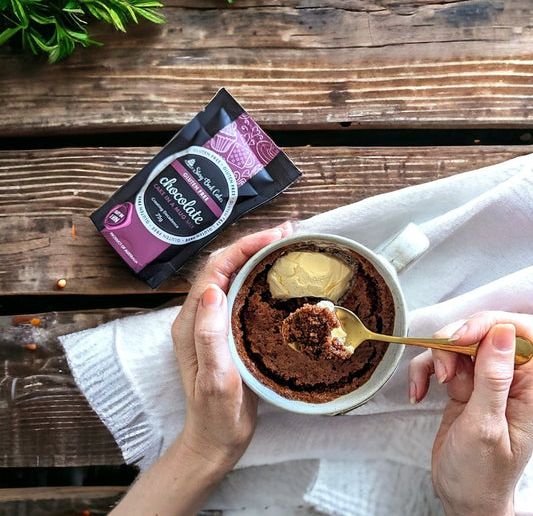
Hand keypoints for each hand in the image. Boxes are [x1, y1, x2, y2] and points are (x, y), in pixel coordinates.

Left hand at [111, 222, 292, 515]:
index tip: (275, 236)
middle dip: (252, 244)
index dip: (243, 247)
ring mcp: (213, 322)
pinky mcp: (227, 330)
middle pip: (224, 267)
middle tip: (288, 234)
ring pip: (234, 277)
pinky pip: (242, 294)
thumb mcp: (215, 380)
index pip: (215, 270)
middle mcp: (200, 316)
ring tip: (287, 246)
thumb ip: (210, 336)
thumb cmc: (216, 415)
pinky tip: (280, 277)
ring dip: (257, 257)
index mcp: (192, 322)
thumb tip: (214, 290)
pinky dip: (260, 278)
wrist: (215, 440)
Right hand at [409, 311, 532, 515]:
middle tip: (444, 370)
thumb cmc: (482, 474)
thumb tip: (500, 331)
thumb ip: (493, 378)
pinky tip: (418, 393)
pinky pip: (438, 362)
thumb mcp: (485, 425)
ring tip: (434, 385)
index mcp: (528, 387)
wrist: (462, 498)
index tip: (461, 337)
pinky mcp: (461, 386)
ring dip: (436, 359)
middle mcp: (508, 379)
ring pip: (455, 344)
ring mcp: (482, 381)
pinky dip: (423, 373)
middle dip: (455, 343)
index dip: (489, 325)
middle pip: (481, 332)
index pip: (519, 333)